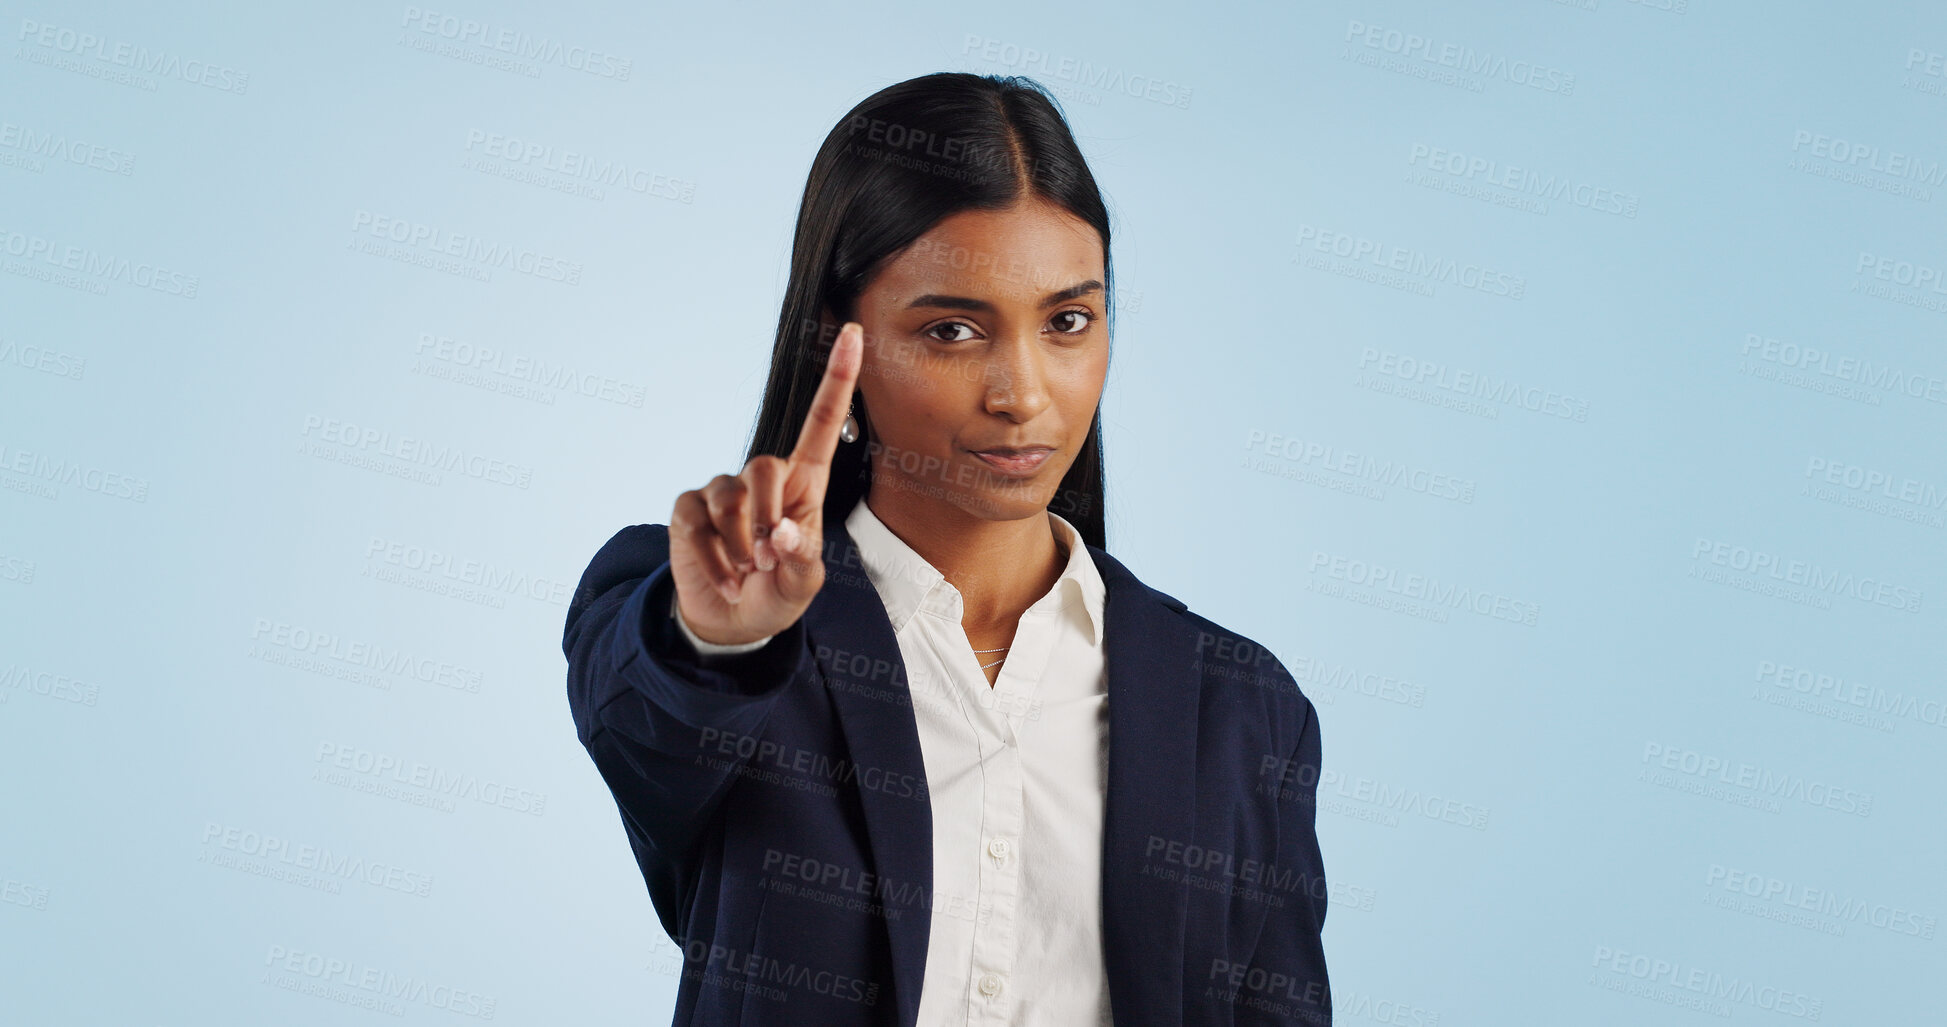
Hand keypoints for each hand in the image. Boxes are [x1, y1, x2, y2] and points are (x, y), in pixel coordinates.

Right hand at [668, 322, 863, 646]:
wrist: (732, 622)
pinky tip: (723, 574)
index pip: (823, 423)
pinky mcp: (689, 509)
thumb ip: (799, 560)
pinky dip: (712, 554)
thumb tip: (779, 532)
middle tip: (765, 560)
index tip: (856, 334)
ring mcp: (722, 491)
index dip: (838, 378)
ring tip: (745, 570)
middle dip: (766, 517)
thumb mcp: (802, 585)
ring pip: (729, 496)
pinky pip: (695, 519)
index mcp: (805, 484)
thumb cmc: (777, 593)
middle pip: (765, 468)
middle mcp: (764, 479)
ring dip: (739, 543)